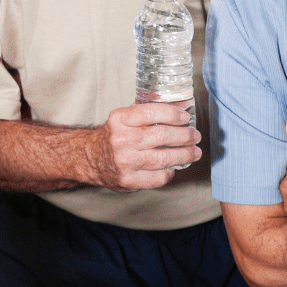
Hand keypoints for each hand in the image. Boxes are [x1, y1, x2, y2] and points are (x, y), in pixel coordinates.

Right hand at [86, 102, 200, 192]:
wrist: (91, 158)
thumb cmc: (115, 135)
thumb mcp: (125, 117)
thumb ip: (148, 112)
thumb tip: (181, 106)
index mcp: (120, 119)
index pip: (150, 112)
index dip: (172, 114)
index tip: (185, 117)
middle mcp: (121, 140)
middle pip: (161, 136)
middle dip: (184, 136)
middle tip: (195, 135)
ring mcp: (125, 162)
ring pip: (163, 158)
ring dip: (184, 155)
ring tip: (194, 152)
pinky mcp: (129, 180)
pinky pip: (158, 177)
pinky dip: (170, 171)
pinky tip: (174, 166)